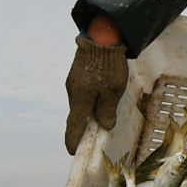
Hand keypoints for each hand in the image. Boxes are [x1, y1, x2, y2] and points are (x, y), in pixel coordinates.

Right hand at [64, 33, 127, 154]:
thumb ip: (107, 109)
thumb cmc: (108, 65)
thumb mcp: (113, 90)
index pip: (74, 126)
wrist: (101, 36)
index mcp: (79, 99)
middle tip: (88, 138)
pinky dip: (89, 101)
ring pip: (80, 103)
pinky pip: (83, 93)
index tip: (72, 151)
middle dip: (81, 127)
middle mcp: (73, 92)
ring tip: (99, 119)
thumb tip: (105, 125)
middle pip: (76, 115)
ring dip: (88, 112)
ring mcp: (74, 81)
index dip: (74, 140)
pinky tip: (99, 99)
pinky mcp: (78, 73)